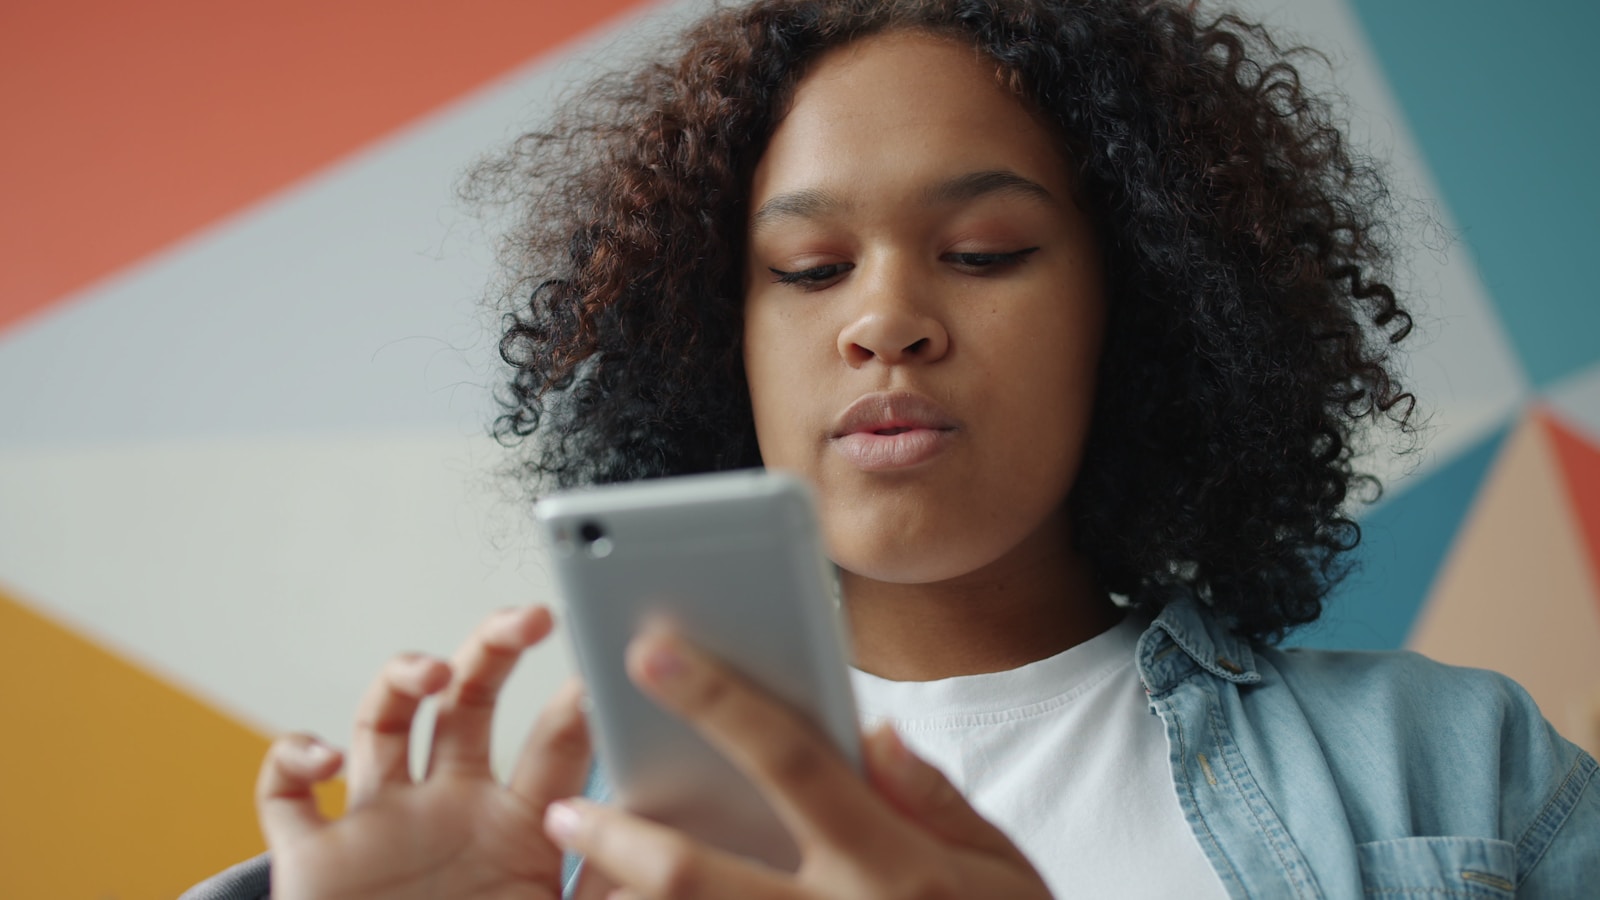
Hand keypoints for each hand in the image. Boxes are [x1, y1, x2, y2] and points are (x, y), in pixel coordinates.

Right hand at [257, 606, 597, 899]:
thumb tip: (667, 859)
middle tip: (527, 618)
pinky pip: (284, 791)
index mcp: (518, 824)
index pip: (555, 744)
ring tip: (430, 674)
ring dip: (398, 679)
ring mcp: (380, 823)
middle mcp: (449, 806)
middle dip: (492, 649)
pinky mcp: (312, 857)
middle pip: (469, 702)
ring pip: (381, 721)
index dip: (575, 703)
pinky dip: (292, 758)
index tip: (602, 671)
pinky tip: (325, 760)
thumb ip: (608, 895)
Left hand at [544, 625, 1053, 899]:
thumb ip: (938, 799)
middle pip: (704, 878)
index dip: (719, 703)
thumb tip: (872, 732)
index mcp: (892, 863)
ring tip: (578, 881)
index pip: (793, 764)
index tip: (654, 652)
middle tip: (563, 811)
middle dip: (623, 843)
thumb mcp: (1007, 872)